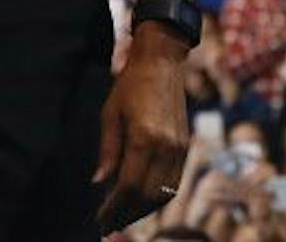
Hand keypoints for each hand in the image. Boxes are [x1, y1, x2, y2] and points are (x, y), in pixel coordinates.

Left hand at [93, 41, 189, 229]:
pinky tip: (143, 199)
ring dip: (144, 209)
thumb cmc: (130, 85)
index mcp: (145, 137)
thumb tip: (99, 183)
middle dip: (128, 214)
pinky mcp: (185, 146)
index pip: (130, 186)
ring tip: (124, 216)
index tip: (101, 219)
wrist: (161, 62)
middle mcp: (166, 147)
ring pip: (164, 193)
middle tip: (109, 223)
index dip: (114, 207)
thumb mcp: (110, 114)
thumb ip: (107, 151)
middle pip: (148, 196)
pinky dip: (159, 196)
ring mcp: (179, 148)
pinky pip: (174, 182)